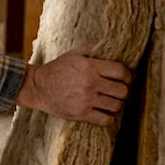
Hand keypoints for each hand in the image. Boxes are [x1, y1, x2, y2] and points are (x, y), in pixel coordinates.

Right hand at [16, 44, 131, 124]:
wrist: (37, 87)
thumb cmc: (57, 69)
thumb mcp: (73, 54)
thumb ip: (92, 49)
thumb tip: (109, 45)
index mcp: (90, 67)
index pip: (121, 72)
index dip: (128, 75)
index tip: (126, 78)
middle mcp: (90, 84)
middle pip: (122, 91)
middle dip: (123, 91)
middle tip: (119, 90)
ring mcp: (86, 100)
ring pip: (116, 106)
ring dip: (117, 104)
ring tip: (111, 101)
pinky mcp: (81, 113)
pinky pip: (105, 119)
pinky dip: (109, 117)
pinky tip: (105, 113)